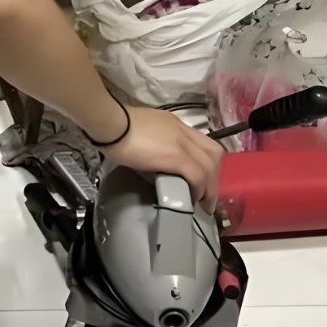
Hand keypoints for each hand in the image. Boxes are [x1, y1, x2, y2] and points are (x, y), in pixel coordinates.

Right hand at [102, 106, 224, 208]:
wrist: (112, 123)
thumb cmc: (117, 126)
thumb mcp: (142, 131)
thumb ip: (152, 144)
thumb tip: (153, 161)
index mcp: (175, 125)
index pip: (203, 142)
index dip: (208, 161)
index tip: (203, 177)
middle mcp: (183, 132)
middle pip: (214, 154)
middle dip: (214, 176)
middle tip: (207, 195)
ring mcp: (182, 144)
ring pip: (210, 166)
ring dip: (210, 188)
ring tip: (204, 203)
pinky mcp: (177, 158)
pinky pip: (198, 176)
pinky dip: (199, 189)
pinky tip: (191, 199)